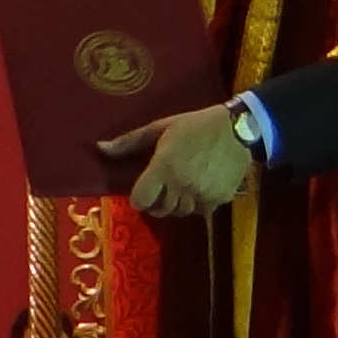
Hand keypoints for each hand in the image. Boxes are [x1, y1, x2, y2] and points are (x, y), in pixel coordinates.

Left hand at [110, 106, 254, 219]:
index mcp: (164, 166)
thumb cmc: (195, 125)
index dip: (139, 196)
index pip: (140, 200)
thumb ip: (129, 141)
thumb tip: (99, 148)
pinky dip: (197, 203)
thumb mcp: (161, 127)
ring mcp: (202, 195)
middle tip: (164, 184)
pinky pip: (200, 211)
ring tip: (183, 183)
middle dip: (158, 200)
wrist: (239, 129)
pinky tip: (201, 185)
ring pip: (180, 212)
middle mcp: (182, 185)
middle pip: (159, 210)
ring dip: (177, 202)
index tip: (144, 188)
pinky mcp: (219, 200)